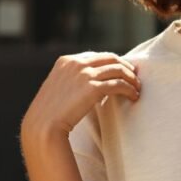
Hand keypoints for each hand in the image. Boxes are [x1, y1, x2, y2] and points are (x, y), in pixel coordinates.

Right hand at [21, 51, 140, 139]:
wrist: (43, 125)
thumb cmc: (49, 114)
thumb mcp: (57, 89)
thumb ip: (71, 81)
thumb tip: (88, 85)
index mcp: (66, 60)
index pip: (96, 56)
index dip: (112, 63)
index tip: (122, 71)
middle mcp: (76, 63)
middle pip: (110, 58)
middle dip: (126, 67)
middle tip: (135, 78)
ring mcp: (84, 74)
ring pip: (118, 70)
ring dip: (131, 79)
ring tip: (137, 88)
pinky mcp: (93, 88)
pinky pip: (119, 84)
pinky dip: (130, 89)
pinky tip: (134, 96)